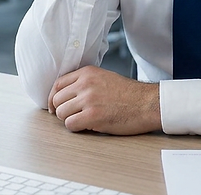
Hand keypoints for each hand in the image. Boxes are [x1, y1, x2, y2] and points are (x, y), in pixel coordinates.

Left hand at [47, 66, 161, 135]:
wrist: (147, 103)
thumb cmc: (129, 94)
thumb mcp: (105, 77)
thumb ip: (85, 82)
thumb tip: (66, 95)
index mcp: (87, 73)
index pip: (58, 84)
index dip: (53, 98)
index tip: (54, 106)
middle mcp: (85, 84)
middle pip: (57, 100)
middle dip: (61, 110)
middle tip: (71, 116)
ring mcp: (88, 99)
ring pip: (61, 113)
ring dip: (69, 120)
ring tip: (83, 120)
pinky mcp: (92, 116)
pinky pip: (70, 125)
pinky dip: (76, 128)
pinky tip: (88, 126)